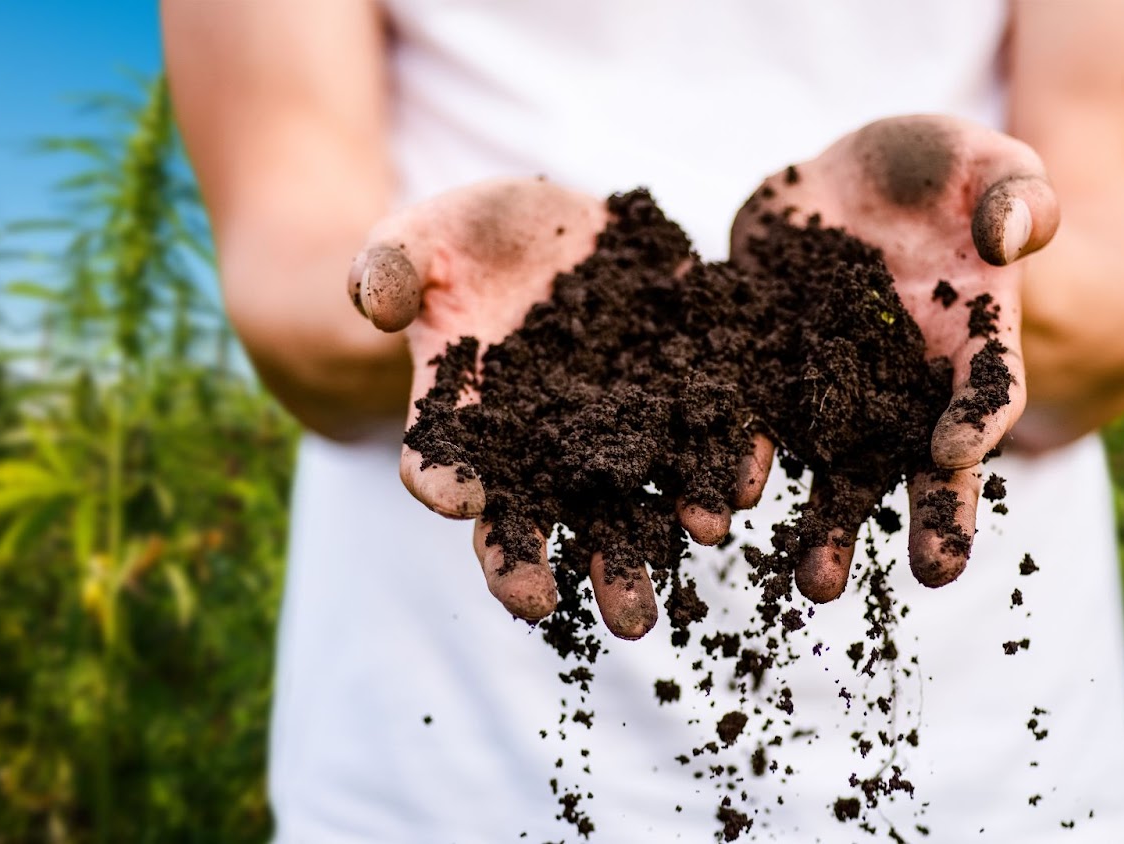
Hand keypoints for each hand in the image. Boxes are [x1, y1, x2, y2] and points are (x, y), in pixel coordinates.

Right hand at [347, 179, 771, 638]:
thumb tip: (373, 307)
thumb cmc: (461, 241)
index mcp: (476, 421)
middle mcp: (553, 438)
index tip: (484, 536)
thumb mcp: (416, 240)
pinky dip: (731, 448)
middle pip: (576, 515)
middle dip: (604, 567)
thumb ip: (389, 268)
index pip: (464, 477)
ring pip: (653, 483)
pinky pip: (711, 418)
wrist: (544, 222)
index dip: (469, 505)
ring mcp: (623, 412)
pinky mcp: (680, 370)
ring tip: (704, 537)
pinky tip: (750, 474)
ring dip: (680, 516)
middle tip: (630, 621)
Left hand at [730, 115, 1058, 599]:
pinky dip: (740, 458)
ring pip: (832, 465)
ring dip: (825, 525)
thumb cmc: (943, 168)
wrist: (853, 174)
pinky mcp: (768, 361)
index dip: (977, 419)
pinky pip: (753, 419)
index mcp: (970, 338)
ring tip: (814, 585)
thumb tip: (1011, 234)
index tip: (955, 452)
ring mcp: (834, 380)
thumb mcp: (989, 159)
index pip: (987, 388)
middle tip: (931, 578)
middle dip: (924, 518)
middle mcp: (904, 380)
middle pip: (918, 457)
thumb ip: (1015, 192)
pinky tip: (719, 499)